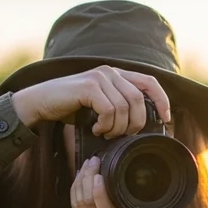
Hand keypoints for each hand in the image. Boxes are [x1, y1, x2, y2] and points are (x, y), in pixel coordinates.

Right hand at [10, 65, 171, 138]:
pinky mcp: (89, 86)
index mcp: (117, 75)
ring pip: (124, 107)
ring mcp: (99, 77)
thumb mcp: (100, 106)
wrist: (41, 103)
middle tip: (122, 135)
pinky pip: (109, 110)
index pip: (150, 82)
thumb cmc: (71, 109)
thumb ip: (119, 107)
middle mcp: (110, 72)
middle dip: (135, 123)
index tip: (166, 119)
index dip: (162, 100)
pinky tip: (96, 129)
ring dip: (117, 127)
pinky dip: (105, 125)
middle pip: (139, 99)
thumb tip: (142, 125)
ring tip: (105, 133)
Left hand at [71, 155, 178, 207]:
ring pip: (79, 204)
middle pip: (89, 205)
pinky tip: (81, 176)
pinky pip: (76, 207)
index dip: (100, 193)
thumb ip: (173, 206)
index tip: (101, 174)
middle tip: (94, 161)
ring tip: (88, 164)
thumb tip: (176, 182)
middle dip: (88, 179)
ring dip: (80, 182)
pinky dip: (75, 190)